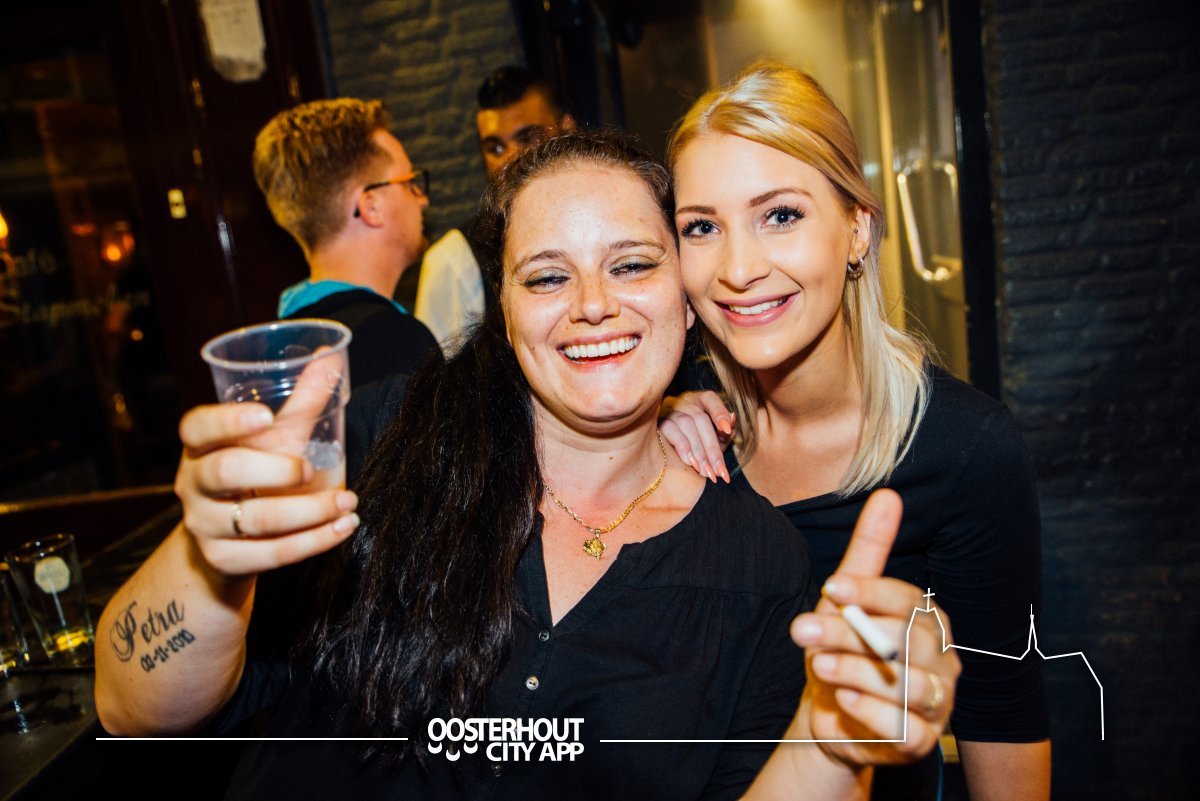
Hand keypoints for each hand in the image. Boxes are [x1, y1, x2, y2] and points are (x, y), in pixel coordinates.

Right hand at [175, 363, 359, 576]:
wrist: (229, 543)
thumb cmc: (253, 475)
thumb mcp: (271, 439)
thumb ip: (300, 401)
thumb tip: (332, 355)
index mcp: (200, 445)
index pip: (197, 427)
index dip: (228, 421)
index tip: (266, 416)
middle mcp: (193, 483)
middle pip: (225, 472)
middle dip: (275, 470)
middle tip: (312, 468)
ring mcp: (204, 525)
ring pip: (256, 520)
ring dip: (310, 512)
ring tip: (348, 501)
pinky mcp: (224, 561)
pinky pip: (271, 555)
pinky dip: (314, 542)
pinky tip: (343, 528)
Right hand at [659, 390, 733, 482]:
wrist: (671, 459)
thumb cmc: (698, 445)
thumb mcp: (715, 439)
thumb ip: (726, 432)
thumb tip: (732, 420)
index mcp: (698, 400)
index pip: (710, 399)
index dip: (719, 412)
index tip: (727, 430)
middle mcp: (682, 401)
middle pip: (700, 418)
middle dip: (711, 447)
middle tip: (719, 470)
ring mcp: (667, 410)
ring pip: (685, 423)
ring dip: (698, 450)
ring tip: (706, 471)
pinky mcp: (655, 423)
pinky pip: (669, 430)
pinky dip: (682, 447)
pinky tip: (690, 463)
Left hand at [791, 489, 960, 765]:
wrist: (831, 713)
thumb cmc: (843, 649)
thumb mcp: (846, 599)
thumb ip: (869, 551)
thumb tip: (888, 495)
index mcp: (929, 620)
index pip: (909, 601)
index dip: (870, 592)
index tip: (831, 587)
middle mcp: (943, 660)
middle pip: (905, 641)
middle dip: (850, 633)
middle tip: (803, 628)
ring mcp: (937, 703)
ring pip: (908, 684)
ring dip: (857, 670)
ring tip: (820, 663)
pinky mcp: (920, 742)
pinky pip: (904, 728)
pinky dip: (872, 712)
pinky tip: (845, 699)